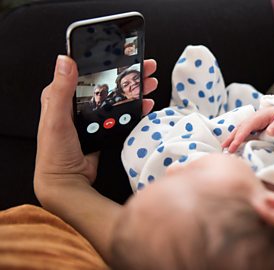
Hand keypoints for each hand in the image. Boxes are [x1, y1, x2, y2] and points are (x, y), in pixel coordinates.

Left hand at [35, 56, 157, 189]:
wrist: (66, 181)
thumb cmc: (55, 151)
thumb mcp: (57, 118)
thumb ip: (62, 90)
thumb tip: (65, 60)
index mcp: (61, 96)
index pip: (86, 71)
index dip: (107, 62)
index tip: (126, 55)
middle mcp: (76, 104)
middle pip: (107, 83)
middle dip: (128, 75)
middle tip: (146, 68)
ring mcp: (91, 117)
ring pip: (116, 98)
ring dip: (134, 91)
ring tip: (150, 84)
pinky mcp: (101, 129)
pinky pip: (121, 115)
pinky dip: (134, 109)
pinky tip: (146, 105)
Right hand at [222, 106, 273, 152]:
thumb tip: (270, 133)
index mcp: (258, 118)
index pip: (247, 127)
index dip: (240, 136)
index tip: (235, 144)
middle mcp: (251, 119)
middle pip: (239, 129)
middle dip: (231, 138)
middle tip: (225, 148)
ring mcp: (251, 122)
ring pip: (238, 130)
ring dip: (231, 138)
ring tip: (224, 147)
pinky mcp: (252, 126)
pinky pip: (242, 132)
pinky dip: (235, 137)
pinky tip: (232, 143)